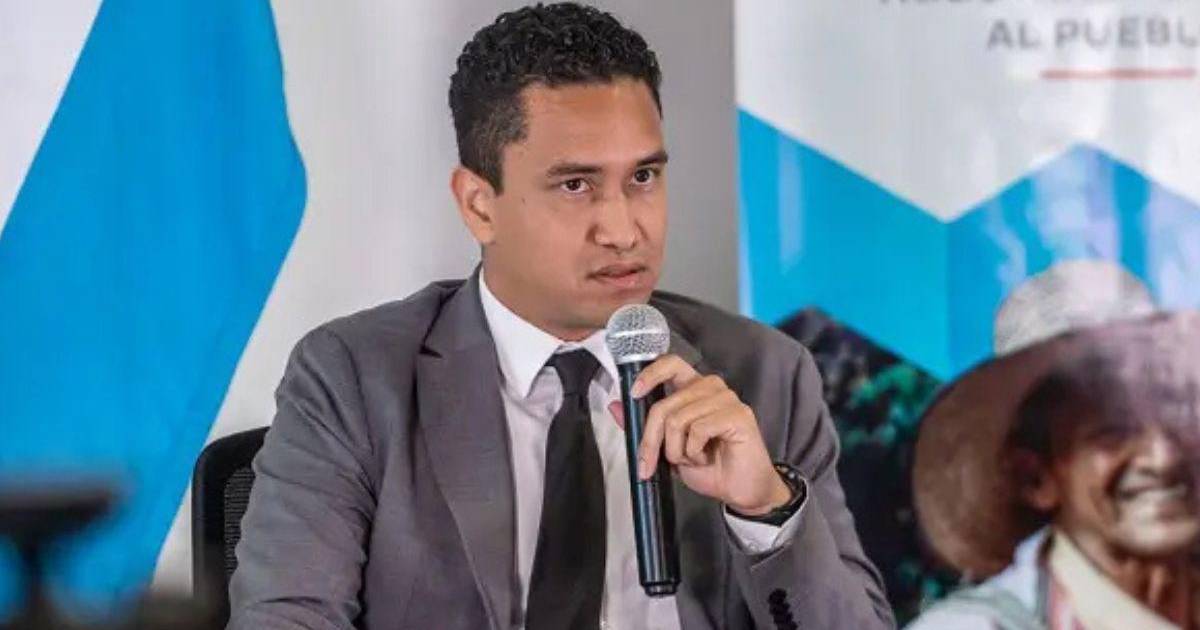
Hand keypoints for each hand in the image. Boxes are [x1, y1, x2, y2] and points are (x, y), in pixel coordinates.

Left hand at [625, 355, 790, 515]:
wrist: (739, 490)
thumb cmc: (709, 467)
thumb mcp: (668, 448)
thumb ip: (644, 425)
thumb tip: (615, 405)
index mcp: (694, 388)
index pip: (670, 364)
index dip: (649, 374)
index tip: (634, 393)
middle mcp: (711, 387)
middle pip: (664, 405)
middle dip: (651, 440)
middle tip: (649, 464)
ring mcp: (727, 399)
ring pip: (678, 420)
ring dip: (677, 450)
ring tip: (692, 458)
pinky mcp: (738, 415)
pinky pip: (698, 429)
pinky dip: (694, 451)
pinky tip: (707, 457)